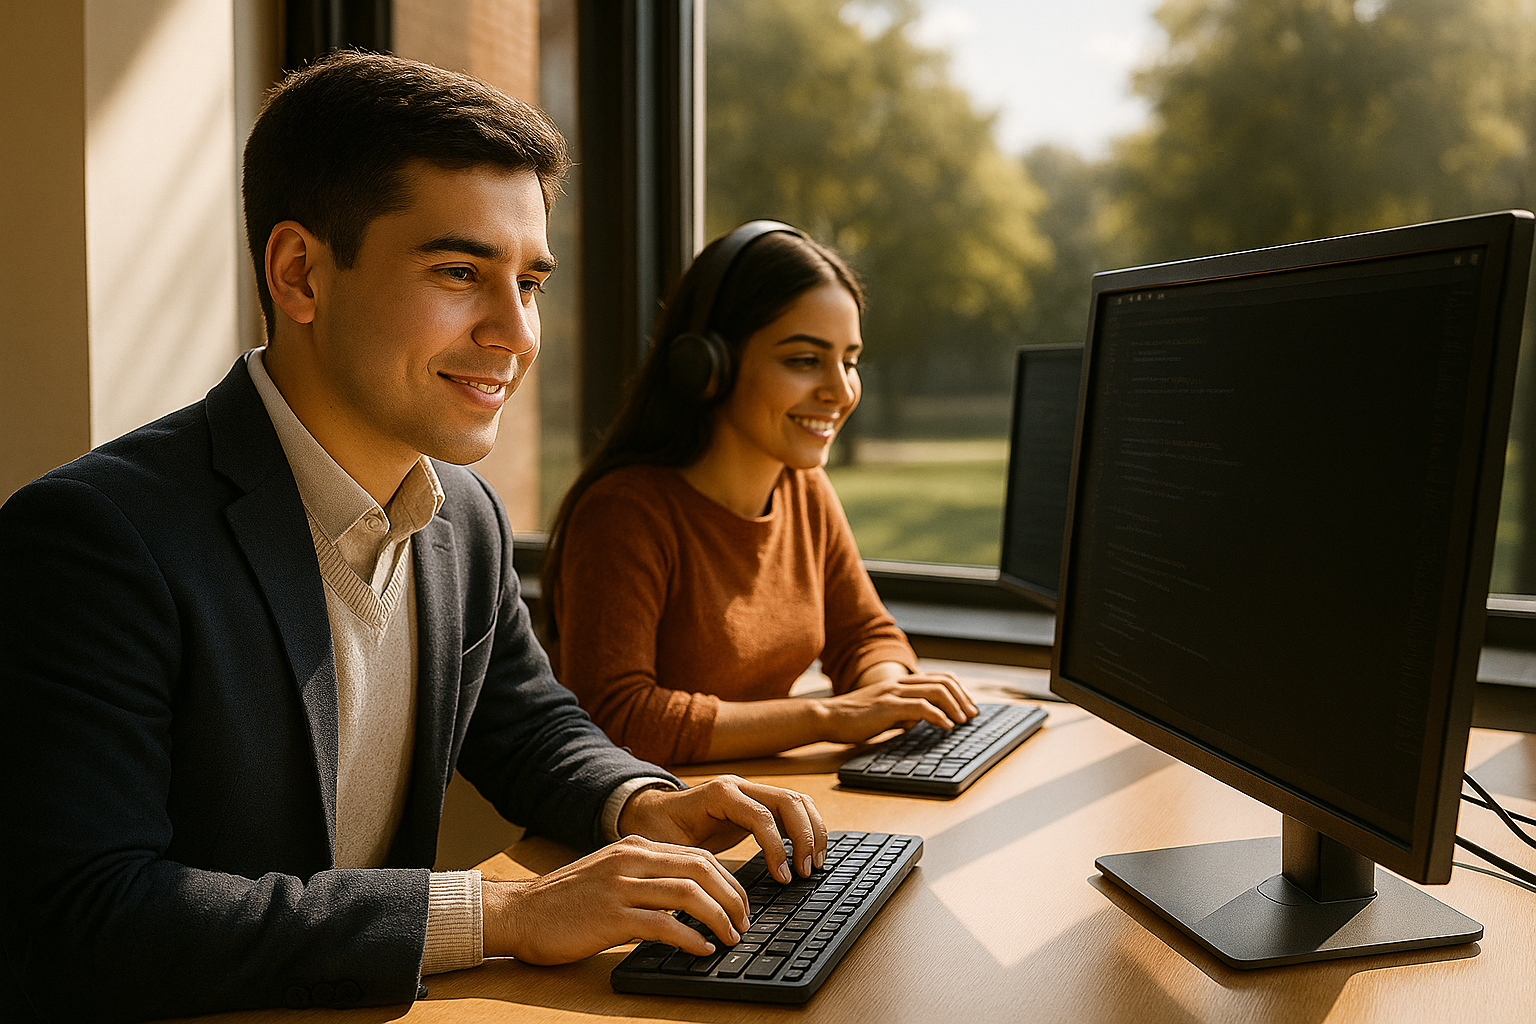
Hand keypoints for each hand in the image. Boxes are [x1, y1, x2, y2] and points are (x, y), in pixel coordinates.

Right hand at [482, 835, 749, 963]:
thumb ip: (646, 878)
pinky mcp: (610, 916)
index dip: (727, 880)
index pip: (697, 854)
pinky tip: (700, 950)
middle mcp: (630, 859)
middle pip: (701, 868)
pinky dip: (690, 938)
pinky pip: (663, 924)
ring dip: (718, 918)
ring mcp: (620, 886)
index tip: (739, 904)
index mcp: (634, 846)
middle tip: (743, 923)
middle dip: (732, 897)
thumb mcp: (610, 874)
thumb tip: (688, 898)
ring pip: (688, 893)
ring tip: (730, 938)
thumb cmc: (565, 901)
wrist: (519, 913)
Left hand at [617, 775, 827, 883]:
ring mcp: (750, 791)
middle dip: (804, 837)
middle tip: (805, 872)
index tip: (783, 877)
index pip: (761, 816)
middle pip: (788, 801)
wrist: (651, 813)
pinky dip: (807, 827)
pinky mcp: (757, 802)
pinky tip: (809, 852)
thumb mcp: (667, 848)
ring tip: (813, 864)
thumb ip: (688, 865)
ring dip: (812, 831)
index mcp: (718, 794)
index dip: (777, 848)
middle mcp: (739, 787)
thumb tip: (708, 898)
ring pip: (797, 800)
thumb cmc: (657, 831)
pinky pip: (793, 807)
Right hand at [817, 669, 978, 744]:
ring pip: (936, 691)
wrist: (827, 717)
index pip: (938, 678)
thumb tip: (920, 720)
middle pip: (942, 681)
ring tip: (963, 721)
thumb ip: (903, 713)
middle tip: (972, 715)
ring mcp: (893, 693)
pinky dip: (938, 716)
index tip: (968, 706)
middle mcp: (899, 684)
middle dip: (963, 697)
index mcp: (899, 684)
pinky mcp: (888, 706)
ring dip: (955, 706)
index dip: (958, 689)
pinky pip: (921, 707)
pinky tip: (946, 726)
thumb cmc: (853, 719)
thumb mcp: (884, 713)